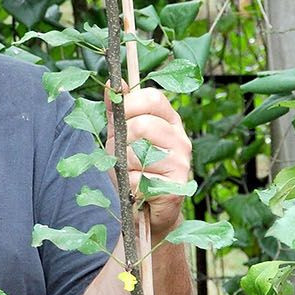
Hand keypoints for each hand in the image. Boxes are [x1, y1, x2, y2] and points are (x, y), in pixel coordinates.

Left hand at [112, 87, 192, 239]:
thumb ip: (117, 112)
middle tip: (120, 154)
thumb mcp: (122, 136)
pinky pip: (139, 179)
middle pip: (142, 125)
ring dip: (123, 165)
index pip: (154, 98)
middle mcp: (181, 139)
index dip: (129, 104)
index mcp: (170, 121)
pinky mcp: (176, 187)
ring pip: (138, 153)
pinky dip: (130, 185)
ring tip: (129, 173)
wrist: (150, 210)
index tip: (118, 118)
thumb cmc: (135, 169)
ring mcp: (182, 163)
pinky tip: (137, 190)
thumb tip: (112, 83)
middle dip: (121, 141)